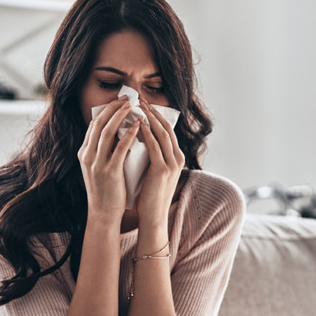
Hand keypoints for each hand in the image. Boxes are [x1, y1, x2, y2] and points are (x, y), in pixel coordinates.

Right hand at [77, 97, 140, 222]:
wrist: (103, 214)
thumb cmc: (106, 191)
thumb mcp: (100, 167)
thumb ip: (105, 151)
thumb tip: (119, 133)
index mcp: (84, 153)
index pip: (93, 125)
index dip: (106, 110)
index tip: (119, 101)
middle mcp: (87, 156)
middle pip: (98, 123)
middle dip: (113, 108)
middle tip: (127, 98)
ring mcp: (96, 163)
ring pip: (107, 132)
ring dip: (121, 116)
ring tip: (133, 106)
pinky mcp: (109, 172)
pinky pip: (119, 148)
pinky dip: (129, 134)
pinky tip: (139, 126)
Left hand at [135, 97, 184, 227]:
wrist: (153, 216)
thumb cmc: (150, 195)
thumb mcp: (154, 171)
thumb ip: (153, 156)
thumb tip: (140, 139)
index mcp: (177, 158)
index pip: (168, 131)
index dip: (157, 116)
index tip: (144, 104)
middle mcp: (178, 159)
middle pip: (167, 128)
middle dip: (153, 112)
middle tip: (140, 99)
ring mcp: (172, 164)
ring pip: (162, 134)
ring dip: (149, 118)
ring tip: (137, 106)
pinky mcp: (162, 170)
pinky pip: (154, 146)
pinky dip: (146, 133)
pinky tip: (137, 124)